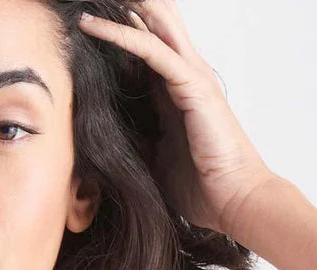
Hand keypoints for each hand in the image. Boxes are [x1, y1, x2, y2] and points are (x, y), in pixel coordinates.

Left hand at [78, 0, 275, 237]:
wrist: (232, 202)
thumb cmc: (197, 188)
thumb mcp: (151, 159)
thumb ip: (132, 139)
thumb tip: (98, 141)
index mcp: (173, 93)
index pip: (144, 49)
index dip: (119, 31)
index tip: (83, 24)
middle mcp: (185, 77)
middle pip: (154, 26)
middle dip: (126, 8)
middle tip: (90, 0)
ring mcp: (192, 78)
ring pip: (155, 26)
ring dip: (124, 8)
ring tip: (89, 2)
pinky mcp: (193, 87)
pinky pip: (153, 51)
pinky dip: (122, 35)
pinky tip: (93, 25)